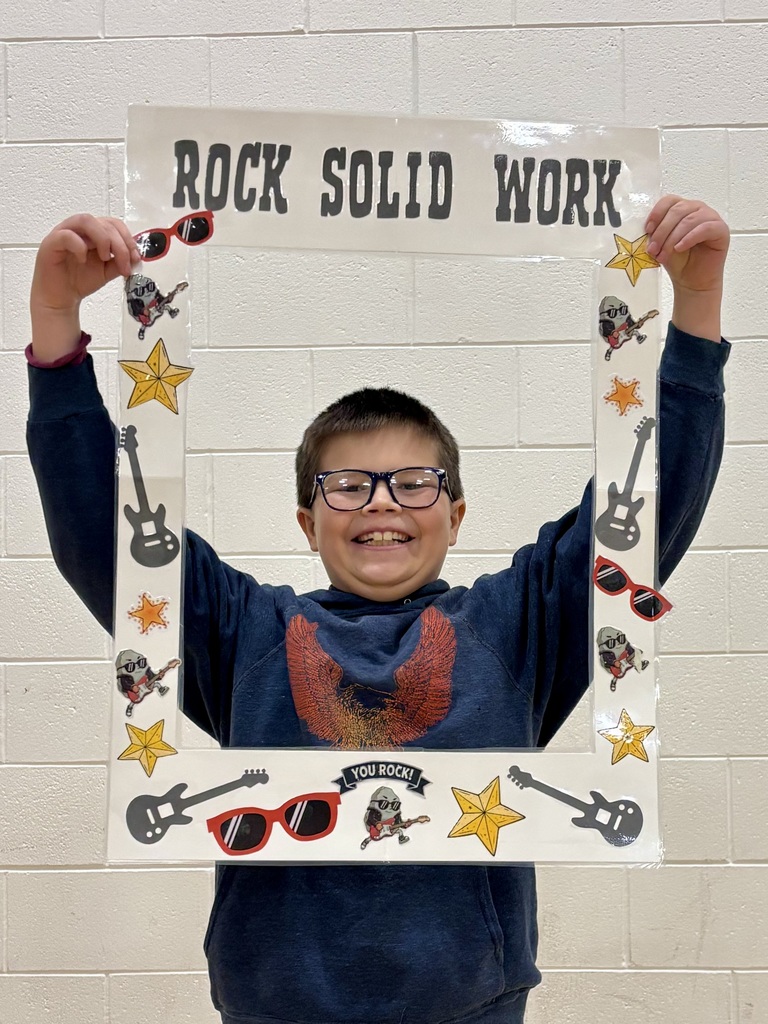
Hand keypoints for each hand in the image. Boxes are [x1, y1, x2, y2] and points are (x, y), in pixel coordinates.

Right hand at [30, 214, 140, 360]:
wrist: (61, 298)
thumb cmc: (80, 280)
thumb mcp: (108, 271)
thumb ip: (121, 262)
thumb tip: (136, 258)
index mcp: (93, 233)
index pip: (114, 224)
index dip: (127, 238)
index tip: (135, 257)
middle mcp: (79, 229)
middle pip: (103, 223)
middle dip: (119, 244)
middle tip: (123, 264)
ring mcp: (64, 234)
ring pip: (86, 221)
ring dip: (102, 238)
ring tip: (105, 258)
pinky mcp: (51, 244)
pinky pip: (65, 235)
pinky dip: (79, 245)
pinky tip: (83, 259)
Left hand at [644, 196, 728, 294]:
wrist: (692, 282)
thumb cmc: (678, 262)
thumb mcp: (661, 244)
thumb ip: (656, 232)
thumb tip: (647, 228)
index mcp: (683, 208)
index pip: (670, 201)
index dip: (657, 213)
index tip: (647, 230)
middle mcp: (697, 209)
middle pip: (678, 210)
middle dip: (662, 231)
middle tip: (652, 249)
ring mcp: (711, 218)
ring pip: (689, 220)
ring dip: (672, 238)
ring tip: (663, 255)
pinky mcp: (721, 230)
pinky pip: (705, 228)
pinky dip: (689, 238)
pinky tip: (679, 248)